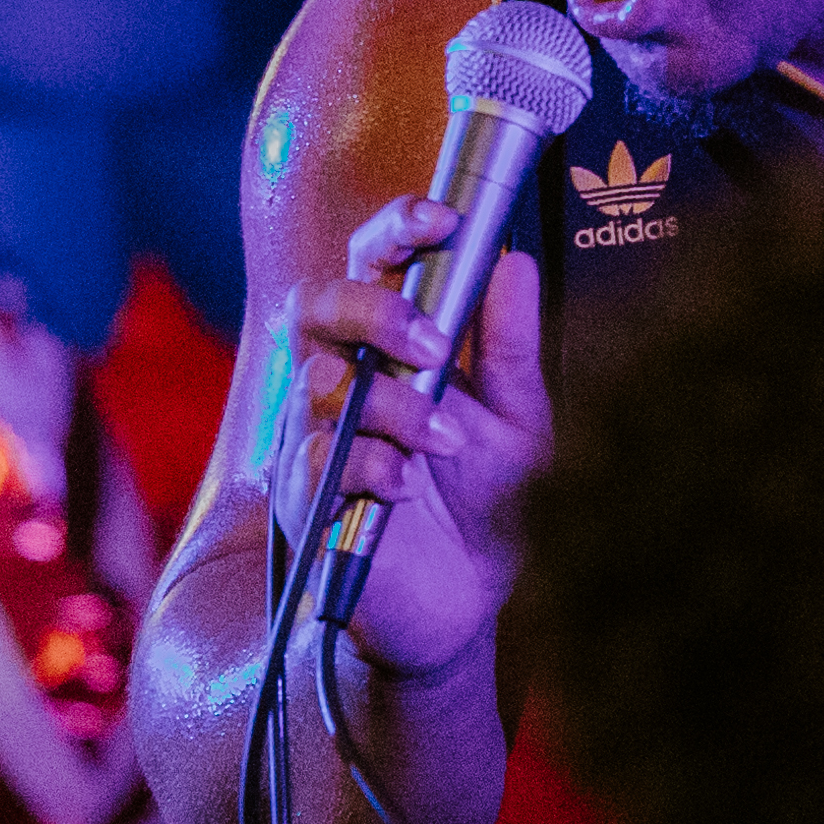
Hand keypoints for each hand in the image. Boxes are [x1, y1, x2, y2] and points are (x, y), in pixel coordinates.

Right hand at [261, 205, 550, 682]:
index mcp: (391, 343)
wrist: (468, 603)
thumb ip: (509, 345)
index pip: (372, 262)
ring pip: (321, 384)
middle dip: (374, 310)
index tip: (442, 221)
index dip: (395, 230)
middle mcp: (342, 376)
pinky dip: (369, 464)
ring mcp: (317, 436)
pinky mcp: (305, 497)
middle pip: (317, 304)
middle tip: (434, 344)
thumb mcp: (518, 418)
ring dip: (391, 404)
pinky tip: (406, 486)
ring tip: (445, 441)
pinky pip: (317, 460)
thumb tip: (515, 262)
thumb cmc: (486, 499)